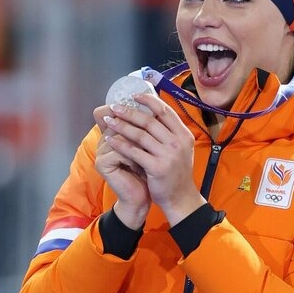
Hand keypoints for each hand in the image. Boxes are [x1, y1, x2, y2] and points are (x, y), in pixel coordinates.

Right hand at [93, 104, 149, 229]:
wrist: (142, 197)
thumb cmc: (148, 171)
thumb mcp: (150, 147)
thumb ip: (148, 129)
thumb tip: (157, 105)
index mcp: (115, 133)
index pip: (115, 111)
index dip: (130, 107)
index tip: (147, 106)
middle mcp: (105, 138)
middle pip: (120, 120)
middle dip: (139, 125)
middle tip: (156, 130)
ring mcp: (101, 150)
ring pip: (122, 135)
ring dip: (139, 144)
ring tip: (150, 154)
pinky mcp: (102, 163)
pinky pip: (120, 151)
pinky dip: (134, 157)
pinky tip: (141, 166)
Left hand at [104, 93, 205, 225]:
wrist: (180, 197)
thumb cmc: (176, 172)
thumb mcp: (180, 148)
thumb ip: (169, 131)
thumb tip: (151, 112)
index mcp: (184, 134)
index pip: (165, 111)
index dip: (148, 100)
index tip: (134, 95)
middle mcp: (178, 142)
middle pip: (150, 121)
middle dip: (129, 112)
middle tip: (115, 107)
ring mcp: (168, 155)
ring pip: (140, 135)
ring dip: (122, 126)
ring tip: (109, 121)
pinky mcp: (157, 167)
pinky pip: (134, 152)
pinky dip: (121, 144)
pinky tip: (110, 140)